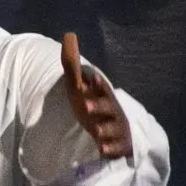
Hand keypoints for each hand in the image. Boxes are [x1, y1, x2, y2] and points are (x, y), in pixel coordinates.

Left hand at [60, 33, 132, 159]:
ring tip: (98, 132)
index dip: (99, 84)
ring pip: (115, 129)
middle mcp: (112, 111)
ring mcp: (116, 128)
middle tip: (85, 107)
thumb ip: (72, 64)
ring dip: (107, 130)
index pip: (102, 88)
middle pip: (109, 108)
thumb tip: (68, 35)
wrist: (109, 130)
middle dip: (99, 107)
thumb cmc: (93, 104)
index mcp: (103, 95)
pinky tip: (103, 150)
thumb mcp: (79, 86)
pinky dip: (111, 149)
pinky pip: (117, 148)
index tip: (93, 79)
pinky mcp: (116, 145)